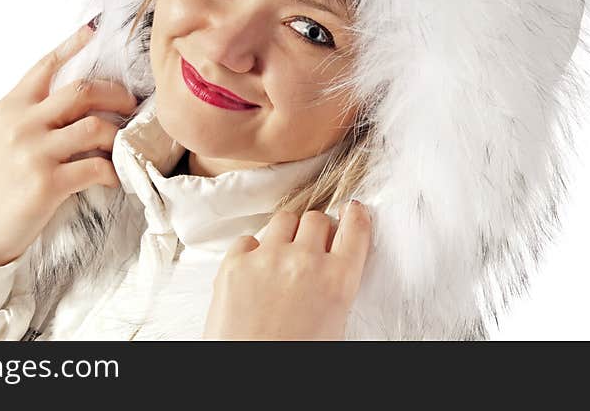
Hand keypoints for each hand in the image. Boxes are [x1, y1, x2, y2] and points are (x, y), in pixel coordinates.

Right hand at [0, 20, 138, 266]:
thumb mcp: (3, 135)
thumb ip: (32, 114)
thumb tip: (77, 98)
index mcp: (10, 107)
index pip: (44, 67)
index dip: (71, 45)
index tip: (93, 29)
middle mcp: (20, 124)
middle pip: (82, 92)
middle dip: (116, 94)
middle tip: (131, 105)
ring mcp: (33, 152)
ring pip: (95, 127)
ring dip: (116, 136)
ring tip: (121, 146)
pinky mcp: (46, 183)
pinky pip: (96, 167)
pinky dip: (112, 171)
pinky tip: (113, 177)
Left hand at [203, 199, 370, 339]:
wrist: (252, 379)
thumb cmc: (295, 353)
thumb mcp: (333, 320)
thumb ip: (335, 283)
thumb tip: (332, 258)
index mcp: (338, 280)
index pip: (355, 228)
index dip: (354, 216)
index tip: (352, 210)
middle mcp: (305, 261)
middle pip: (317, 218)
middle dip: (315, 230)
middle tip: (309, 247)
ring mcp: (268, 258)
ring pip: (284, 219)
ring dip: (286, 233)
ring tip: (280, 255)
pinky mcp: (235, 262)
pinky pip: (248, 239)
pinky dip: (251, 251)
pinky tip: (253, 271)